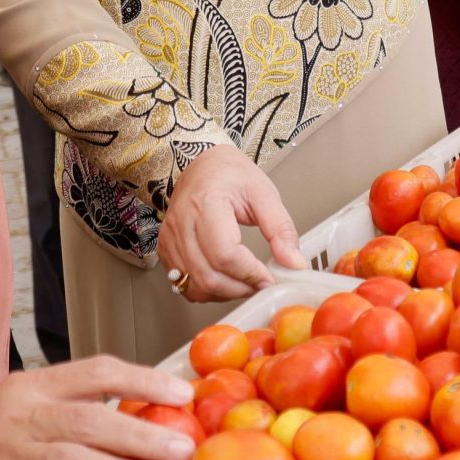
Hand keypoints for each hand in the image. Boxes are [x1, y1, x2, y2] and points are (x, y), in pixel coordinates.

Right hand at [0, 356, 197, 459]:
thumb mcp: (19, 405)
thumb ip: (69, 406)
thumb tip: (141, 415)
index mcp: (30, 386)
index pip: (96, 371)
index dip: (144, 379)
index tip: (182, 393)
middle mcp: (20, 416)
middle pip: (92, 419)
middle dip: (144, 434)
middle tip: (182, 447)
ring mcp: (8, 458)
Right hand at [158, 145, 304, 302]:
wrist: (203, 166)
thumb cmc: (230, 175)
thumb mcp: (264, 194)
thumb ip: (281, 230)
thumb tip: (294, 263)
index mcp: (206, 202)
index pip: (225, 254)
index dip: (250, 273)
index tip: (269, 278)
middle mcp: (182, 222)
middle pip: (208, 275)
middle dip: (240, 288)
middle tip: (261, 283)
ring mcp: (170, 238)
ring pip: (195, 285)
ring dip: (225, 293)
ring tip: (245, 282)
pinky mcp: (165, 250)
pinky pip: (184, 283)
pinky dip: (208, 290)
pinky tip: (225, 280)